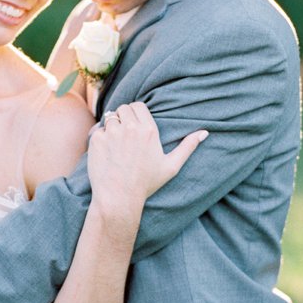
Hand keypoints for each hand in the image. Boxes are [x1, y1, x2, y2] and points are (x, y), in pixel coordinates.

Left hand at [88, 102, 206, 210]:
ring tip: (115, 144)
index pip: (139, 106)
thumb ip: (188, 147)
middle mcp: (130, 128)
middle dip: (123, 117)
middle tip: (125, 135)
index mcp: (148, 130)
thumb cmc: (146, 183)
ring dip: (112, 126)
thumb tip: (205, 132)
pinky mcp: (96, 139)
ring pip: (109, 117)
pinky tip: (106, 152)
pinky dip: (100, 137)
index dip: (136, 113)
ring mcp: (111, 132)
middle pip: (123, 108)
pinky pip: (97, 130)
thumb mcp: (171, 166)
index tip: (135, 125)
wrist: (119, 197)